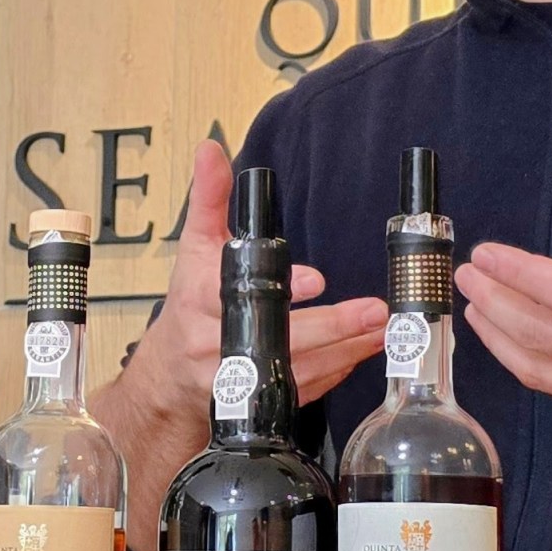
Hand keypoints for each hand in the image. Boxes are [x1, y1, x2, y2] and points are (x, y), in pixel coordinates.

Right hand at [117, 141, 388, 423]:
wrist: (168, 374)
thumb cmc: (188, 302)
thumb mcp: (194, 246)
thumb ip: (209, 197)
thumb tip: (211, 149)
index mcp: (199, 301)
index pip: (239, 294)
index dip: (281, 290)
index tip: (315, 281)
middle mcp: (215, 345)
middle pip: (279, 340)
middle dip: (332, 327)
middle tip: (373, 310)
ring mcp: (237, 379)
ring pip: (298, 370)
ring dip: (345, 351)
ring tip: (382, 330)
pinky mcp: (258, 401)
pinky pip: (302, 391)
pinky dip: (336, 372)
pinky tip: (364, 352)